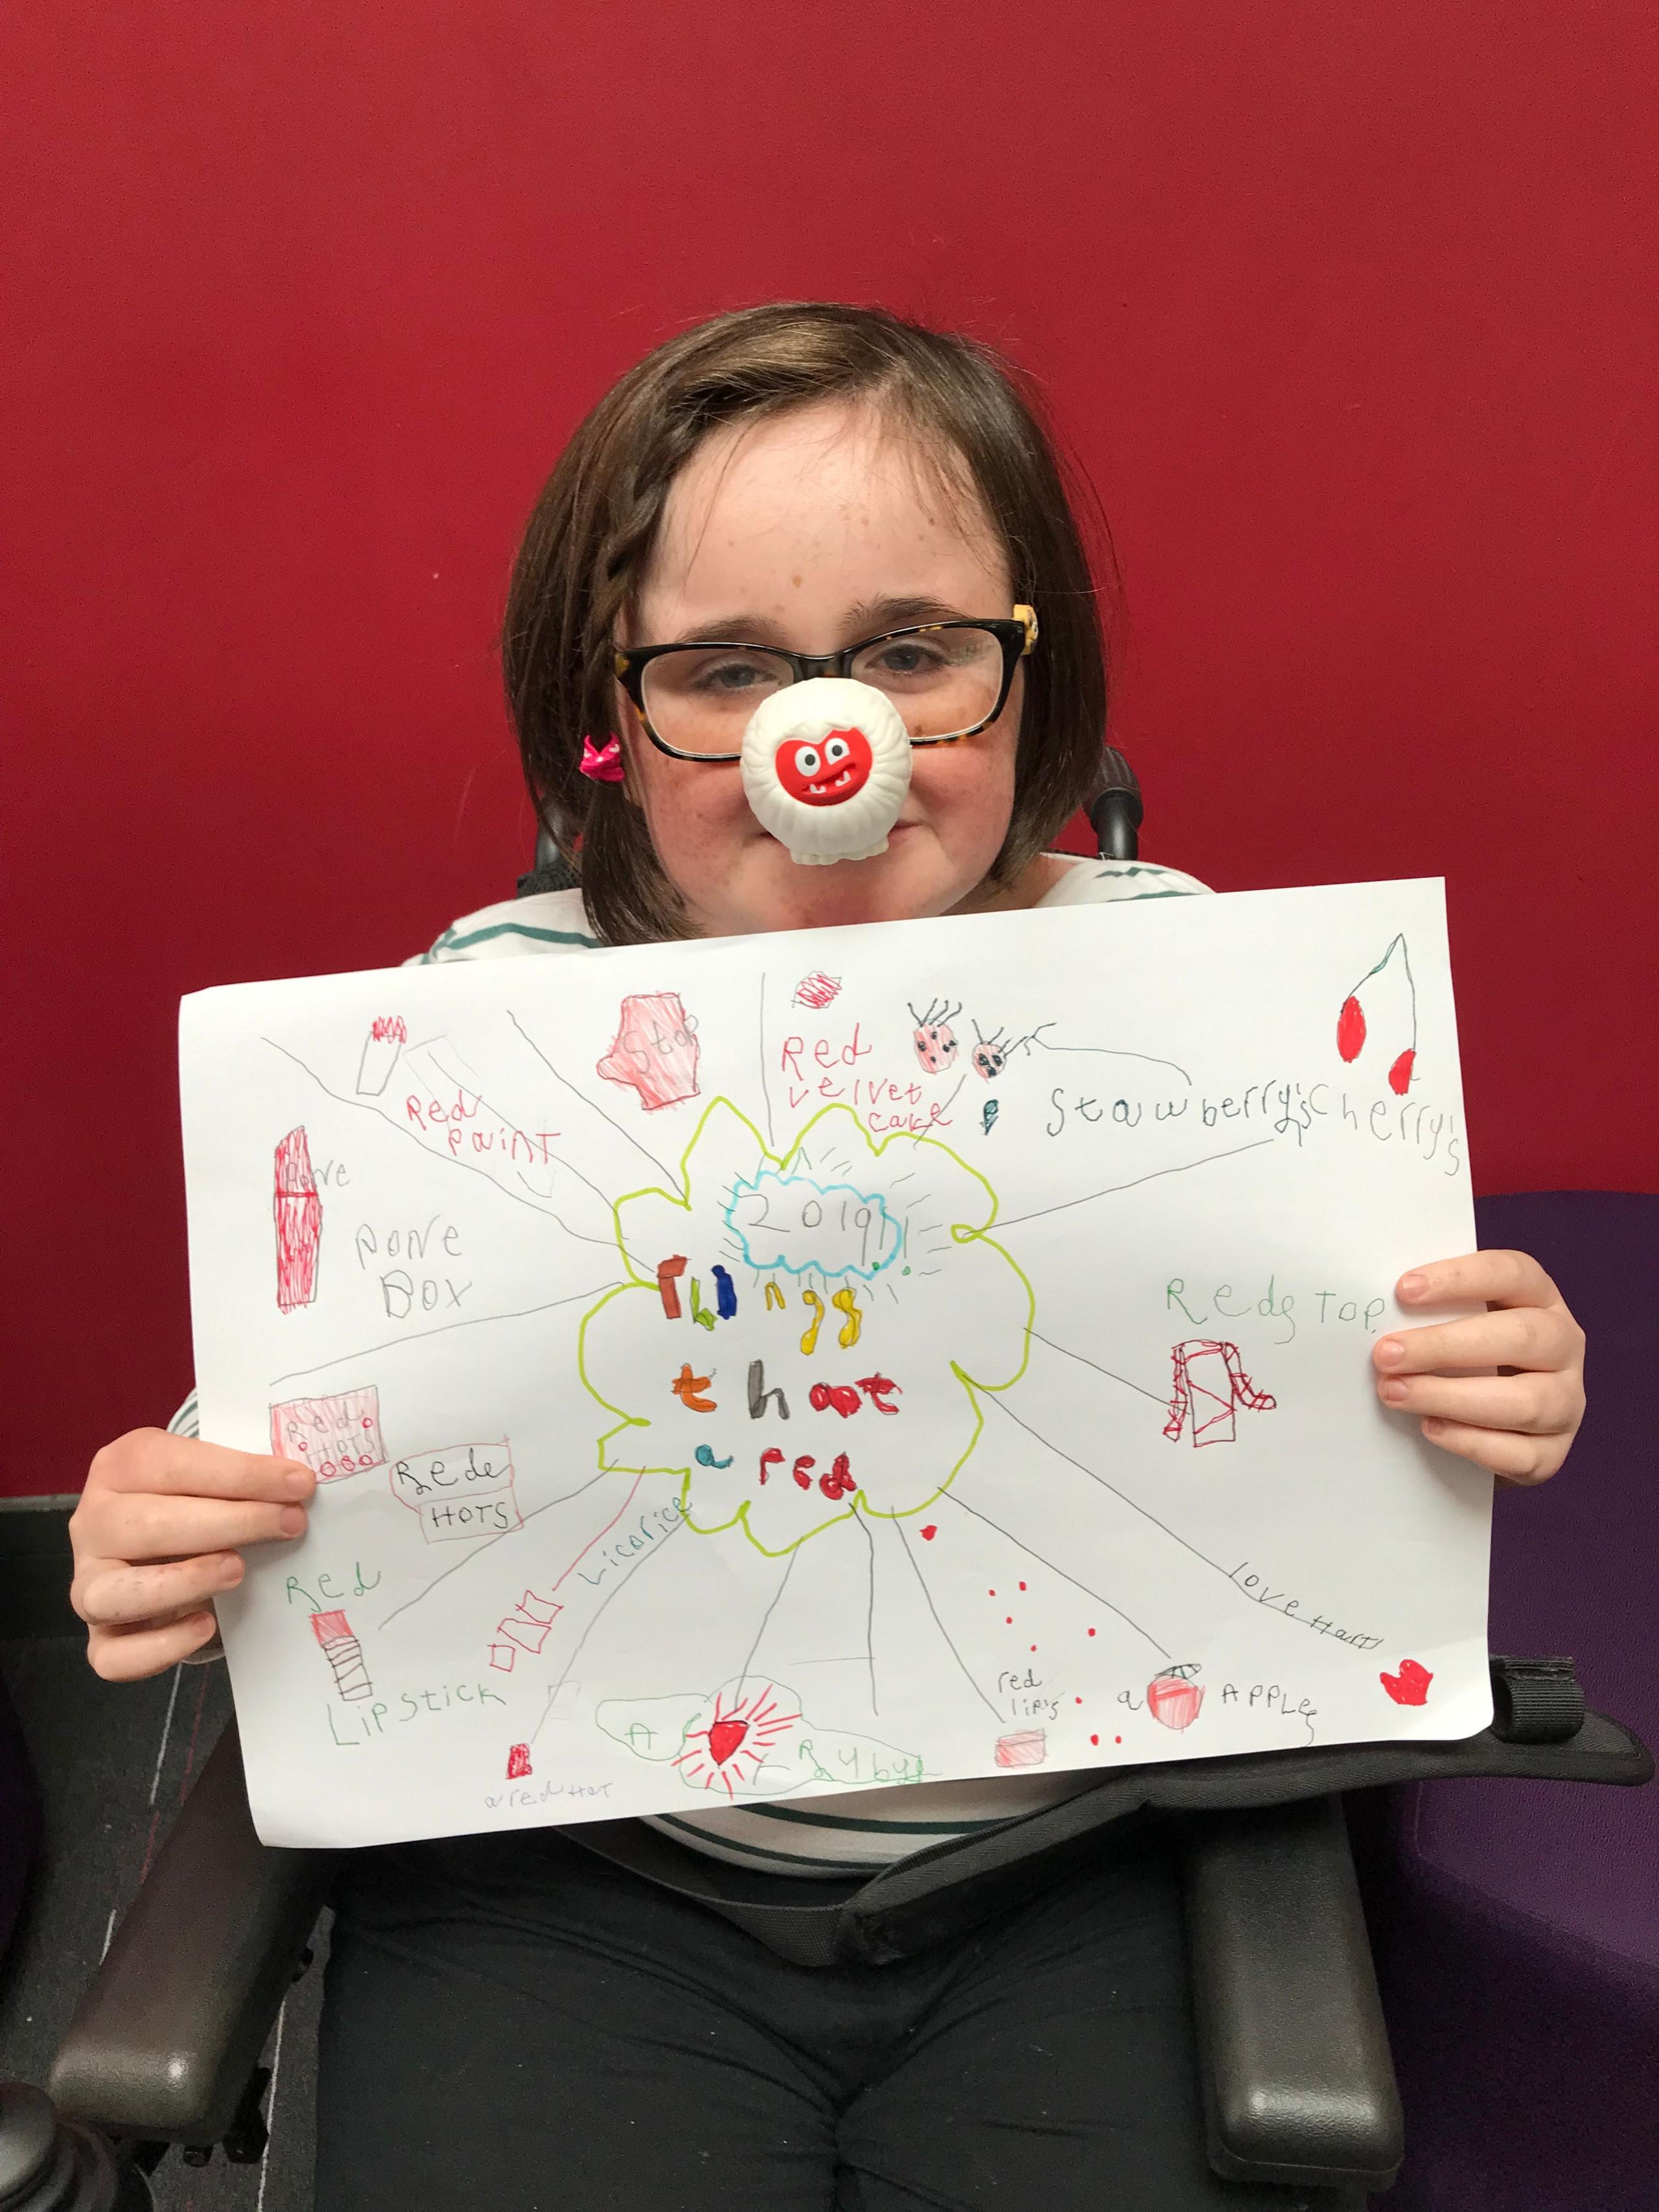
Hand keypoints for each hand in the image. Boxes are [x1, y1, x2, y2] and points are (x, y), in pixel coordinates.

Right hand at [70, 1428, 315, 1680]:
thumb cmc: (195, 1501)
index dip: (240, 1475)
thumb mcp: (212, 1478)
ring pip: (110, 1593)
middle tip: (288, 1524)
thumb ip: (241, 1479)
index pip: (173, 1466)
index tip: (299, 1484)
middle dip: (229, 1523)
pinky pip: (114, 1656)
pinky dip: (160, 1646)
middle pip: (148, 1524)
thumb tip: (297, 1487)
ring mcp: (88, 1582)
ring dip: (181, 1582)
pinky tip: (206, 1625)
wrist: (165, 1546)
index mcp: (120, 1467)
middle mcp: (94, 1523)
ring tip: (238, 1571)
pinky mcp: (100, 1638)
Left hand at [1372, 1251, 1584, 1482]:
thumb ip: (1429, 1312)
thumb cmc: (1461, 1358)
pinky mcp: (1554, 1451)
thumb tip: (1376, 1311)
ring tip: (1396, 1393)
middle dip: (1445, 1347)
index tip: (1403, 1290)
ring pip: (1525, 1401)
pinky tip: (1430, 1428)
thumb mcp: (1454, 1322)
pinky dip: (1471, 1441)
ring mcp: (1567, 1401)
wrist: (1488, 1425)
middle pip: (1519, 1337)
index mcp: (1540, 1298)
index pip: (1513, 1274)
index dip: (1460, 1278)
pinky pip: (1520, 1453)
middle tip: (1386, 1354)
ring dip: (1450, 1397)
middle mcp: (1564, 1345)